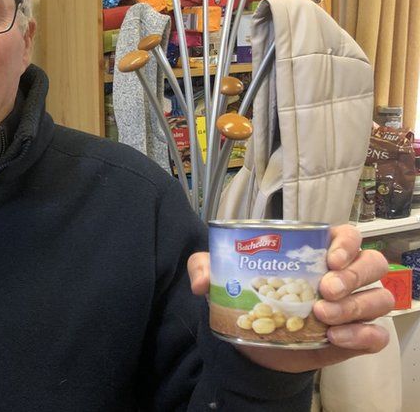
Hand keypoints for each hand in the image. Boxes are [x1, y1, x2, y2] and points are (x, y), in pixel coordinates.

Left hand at [188, 224, 393, 372]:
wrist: (255, 345)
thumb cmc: (251, 299)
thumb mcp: (222, 278)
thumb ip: (206, 267)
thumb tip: (202, 281)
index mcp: (318, 253)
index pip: (348, 236)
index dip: (347, 242)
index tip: (330, 257)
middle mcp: (344, 276)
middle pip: (372, 263)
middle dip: (353, 275)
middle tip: (325, 289)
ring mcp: (354, 307)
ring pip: (379, 298)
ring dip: (356, 306)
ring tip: (323, 316)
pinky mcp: (356, 337)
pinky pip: (377, 335)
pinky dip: (363, 335)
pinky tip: (336, 338)